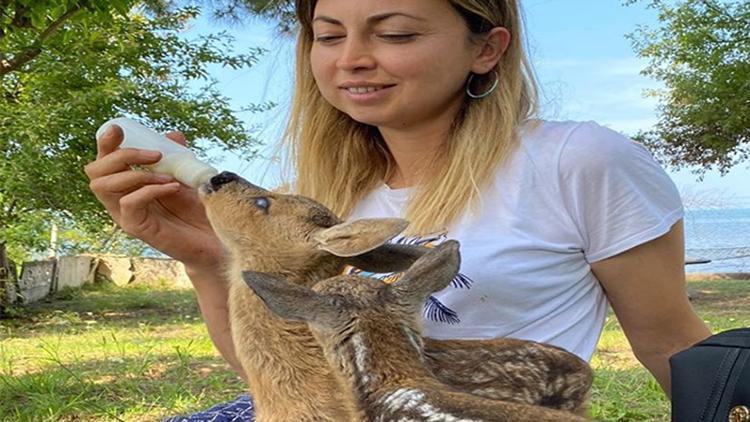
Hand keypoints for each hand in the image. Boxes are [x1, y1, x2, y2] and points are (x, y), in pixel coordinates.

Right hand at [84, 124, 224, 272]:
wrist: (214, 236)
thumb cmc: (197, 208)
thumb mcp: (187, 175)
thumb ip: (178, 155)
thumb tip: (172, 134)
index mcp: (127, 182)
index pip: (104, 159)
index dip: (104, 143)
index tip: (118, 129)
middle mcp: (119, 197)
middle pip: (95, 171)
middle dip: (120, 155)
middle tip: (155, 154)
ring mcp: (124, 214)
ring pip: (103, 186)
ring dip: (134, 173)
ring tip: (167, 176)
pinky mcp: (135, 228)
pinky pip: (129, 203)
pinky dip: (149, 190)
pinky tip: (172, 187)